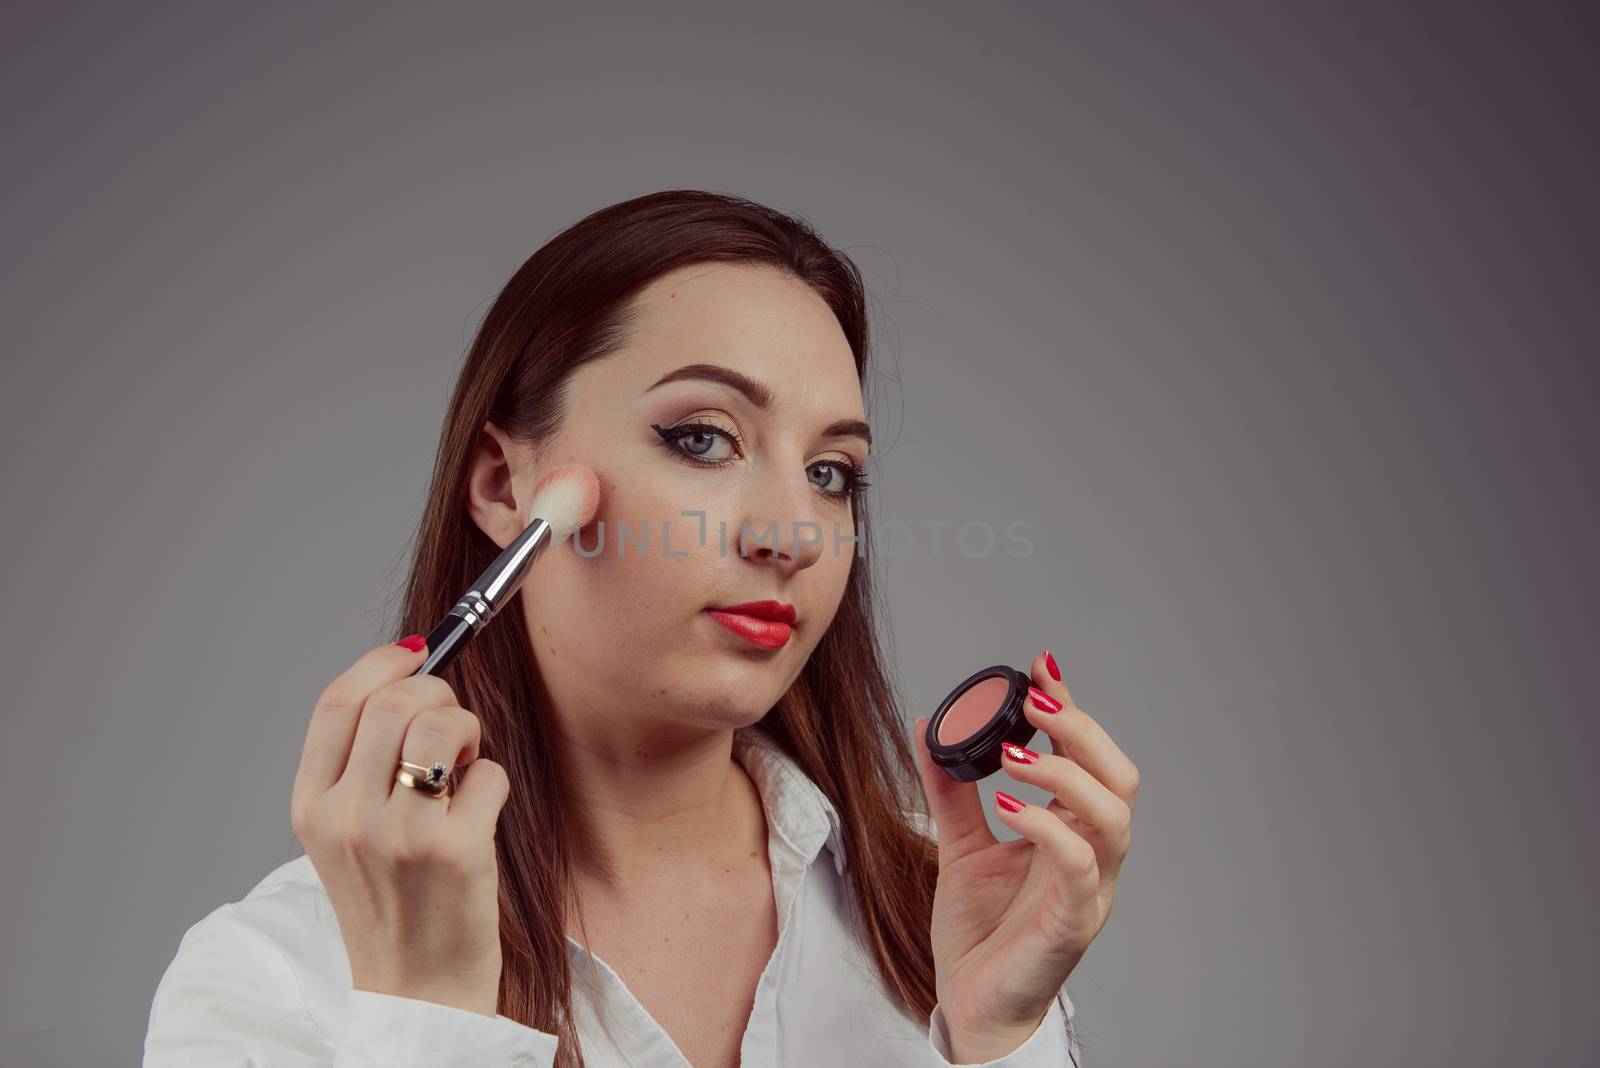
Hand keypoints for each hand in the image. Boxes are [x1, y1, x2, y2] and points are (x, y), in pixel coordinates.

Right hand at [289, 637, 510, 1017]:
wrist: (417, 989)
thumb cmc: (394, 901)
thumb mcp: (349, 833)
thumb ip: (363, 762)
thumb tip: (412, 671)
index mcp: (310, 807)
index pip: (335, 702)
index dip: (382, 663)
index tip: (419, 653)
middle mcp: (346, 818)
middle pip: (395, 701)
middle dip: (440, 694)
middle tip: (452, 729)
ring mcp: (399, 835)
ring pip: (442, 724)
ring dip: (467, 730)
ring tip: (464, 767)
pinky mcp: (454, 851)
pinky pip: (487, 772)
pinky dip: (493, 783)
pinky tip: (479, 818)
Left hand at [913, 650, 1138, 1057]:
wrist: (971, 1008)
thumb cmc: (982, 935)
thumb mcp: (960, 847)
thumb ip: (950, 791)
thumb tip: (928, 728)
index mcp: (1072, 832)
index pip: (1088, 757)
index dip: (1072, 708)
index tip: (1040, 665)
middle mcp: (1092, 856)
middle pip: (1118, 777)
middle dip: (1081, 729)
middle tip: (1033, 701)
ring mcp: (1089, 889)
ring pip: (1111, 817)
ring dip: (1065, 774)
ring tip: (1012, 754)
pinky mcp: (1072, 924)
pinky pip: (1077, 868)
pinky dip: (1046, 829)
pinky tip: (1007, 808)